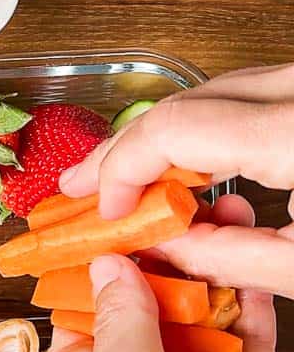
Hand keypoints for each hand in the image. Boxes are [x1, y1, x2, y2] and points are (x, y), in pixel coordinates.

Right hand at [58, 64, 293, 298]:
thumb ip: (230, 258)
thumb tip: (165, 247)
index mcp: (293, 134)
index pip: (172, 130)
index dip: (122, 170)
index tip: (108, 213)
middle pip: (181, 104)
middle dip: (123, 151)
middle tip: (79, 186)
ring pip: (207, 94)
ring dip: (157, 138)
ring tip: (120, 176)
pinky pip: (242, 96)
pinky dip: (202, 129)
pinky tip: (183, 166)